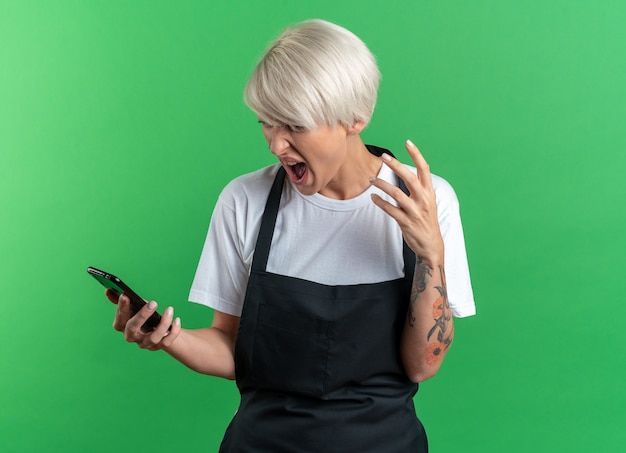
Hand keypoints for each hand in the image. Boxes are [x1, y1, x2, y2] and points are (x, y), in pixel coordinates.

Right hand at [106, 289, 180, 350]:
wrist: (156, 330)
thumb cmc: (142, 316)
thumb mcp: (134, 307)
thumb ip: (123, 301)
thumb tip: (108, 290)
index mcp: (122, 326)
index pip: (119, 320)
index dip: (121, 308)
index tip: (126, 295)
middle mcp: (132, 337)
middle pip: (133, 329)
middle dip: (142, 315)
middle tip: (153, 303)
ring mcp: (145, 343)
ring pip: (153, 337)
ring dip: (163, 323)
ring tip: (170, 309)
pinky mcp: (157, 346)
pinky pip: (167, 342)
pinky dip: (173, 331)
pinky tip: (177, 320)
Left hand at [369, 140, 443, 264]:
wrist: (432, 246)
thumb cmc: (427, 221)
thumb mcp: (429, 203)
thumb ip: (421, 189)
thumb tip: (411, 174)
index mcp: (430, 193)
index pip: (424, 169)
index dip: (416, 154)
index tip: (407, 142)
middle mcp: (424, 200)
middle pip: (409, 178)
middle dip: (396, 165)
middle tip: (384, 156)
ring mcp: (415, 211)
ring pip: (396, 193)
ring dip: (382, 184)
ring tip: (371, 179)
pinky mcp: (406, 222)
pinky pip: (389, 209)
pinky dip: (379, 202)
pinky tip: (373, 197)